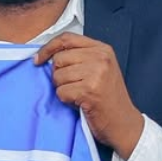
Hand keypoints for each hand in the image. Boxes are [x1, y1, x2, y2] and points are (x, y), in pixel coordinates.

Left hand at [35, 32, 144, 157]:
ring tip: (79, 94)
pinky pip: (61, 92)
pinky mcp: (89, 90)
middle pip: (59, 59)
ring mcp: (96, 73)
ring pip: (58, 76)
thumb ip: (78, 57)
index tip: (38, 59)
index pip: (66, 38)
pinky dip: (66, 100)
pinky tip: (80, 102)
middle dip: (59, 75)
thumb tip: (46, 56)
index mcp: (102, 49)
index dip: (48, 48)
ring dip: (63, 89)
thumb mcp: (99, 69)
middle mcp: (101, 58)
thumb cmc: (107, 98)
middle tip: (73, 85)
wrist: (123, 122)